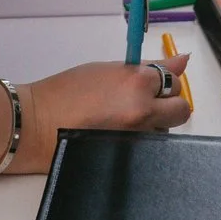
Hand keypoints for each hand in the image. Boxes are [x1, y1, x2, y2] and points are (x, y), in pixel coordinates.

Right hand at [11, 57, 191, 173]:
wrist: (37, 124)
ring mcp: (139, 138)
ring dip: (154, 125)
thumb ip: (147, 68)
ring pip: (166, 131)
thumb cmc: (66, 92)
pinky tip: (119, 137)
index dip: (162, 83)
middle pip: (181, 109)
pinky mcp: (131, 159)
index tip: (149, 85)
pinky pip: (150, 149)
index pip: (174, 81)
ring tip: (122, 122)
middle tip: (142, 104)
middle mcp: (144, 111)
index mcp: (137, 83)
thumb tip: (183, 60)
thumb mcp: (107, 70)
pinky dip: (142, 142)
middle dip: (168, 105)